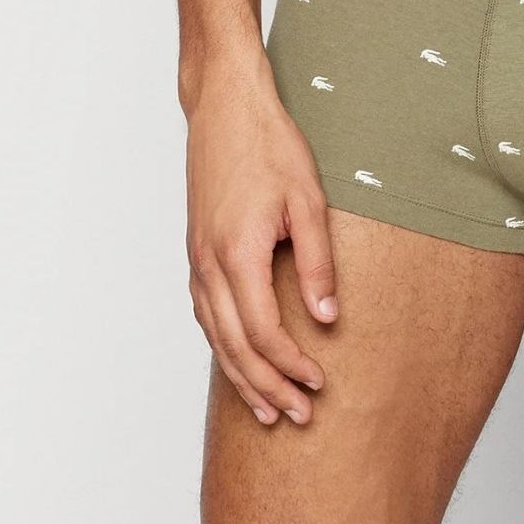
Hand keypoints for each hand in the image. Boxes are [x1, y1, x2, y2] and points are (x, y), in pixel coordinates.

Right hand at [185, 61, 338, 425]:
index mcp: (237, 253)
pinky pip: (205, 313)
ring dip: (241, 376)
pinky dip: (223, 345)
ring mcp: (197, 258)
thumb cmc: (269, 144)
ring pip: (214, 335)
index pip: (262, 332)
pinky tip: (239, 359)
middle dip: (267, 386)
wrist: (225, 106)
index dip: (290, 365)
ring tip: (269, 408)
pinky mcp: (196, 250)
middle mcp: (209, 264)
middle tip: (299, 416)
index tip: (319, 383)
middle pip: (234, 346)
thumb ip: (317, 261)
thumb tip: (327, 317)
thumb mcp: (307, 198)